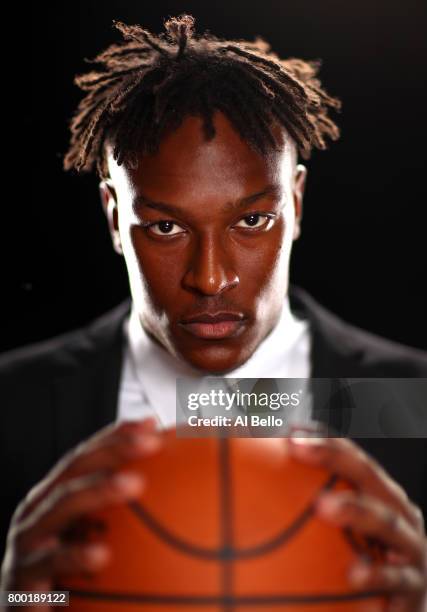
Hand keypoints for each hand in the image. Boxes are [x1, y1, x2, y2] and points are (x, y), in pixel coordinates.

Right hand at [0, 418, 161, 608]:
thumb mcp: (95, 547)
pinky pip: (49, 564)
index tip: (151, 423)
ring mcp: (26, 543)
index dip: (116, 434)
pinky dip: (75, 556)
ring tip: (135, 483)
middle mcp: (38, 511)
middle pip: (76, 467)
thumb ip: (127, 522)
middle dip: (112, 449)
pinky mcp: (20, 581)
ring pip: (61, 505)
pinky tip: (104, 555)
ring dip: (98, 489)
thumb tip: (182, 498)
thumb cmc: (65, 582)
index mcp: (56, 498)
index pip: (88, 456)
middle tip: (152, 442)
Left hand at [287, 436, 426, 611]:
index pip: (352, 458)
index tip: (290, 432)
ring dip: (355, 510)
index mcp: (381, 496)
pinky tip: (353, 573)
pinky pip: (395, 578)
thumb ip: (311, 512)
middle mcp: (399, 513)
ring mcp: (410, 547)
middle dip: (335, 458)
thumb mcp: (346, 536)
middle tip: (297, 448)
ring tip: (322, 506)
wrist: (403, 611)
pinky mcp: (413, 586)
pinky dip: (375, 574)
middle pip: (369, 475)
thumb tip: (254, 490)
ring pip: (386, 521)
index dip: (324, 441)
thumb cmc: (369, 564)